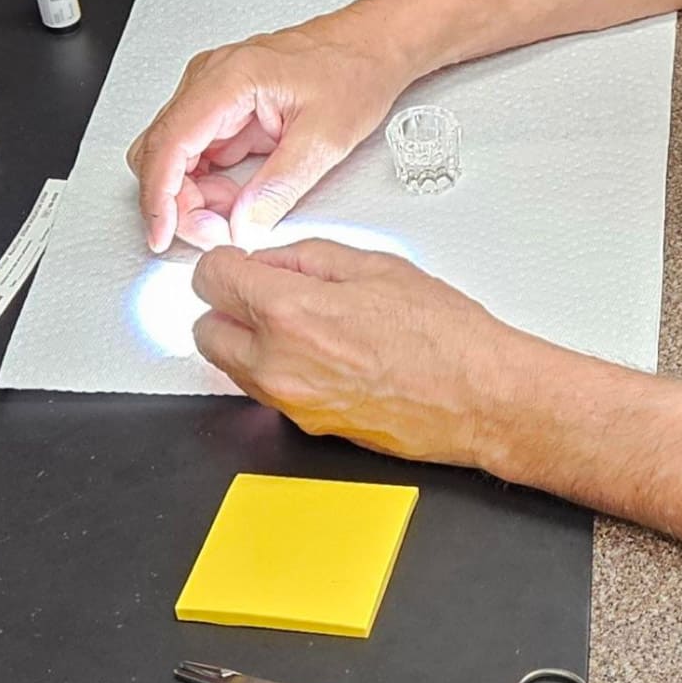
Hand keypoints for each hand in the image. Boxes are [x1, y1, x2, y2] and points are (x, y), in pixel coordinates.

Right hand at [127, 17, 411, 253]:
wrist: (373, 47)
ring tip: (238, 211)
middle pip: (162, 153)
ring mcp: (214, 93)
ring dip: (196, 194)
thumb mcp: (326, 139)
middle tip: (215, 231)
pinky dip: (210, 183)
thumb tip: (242, 225)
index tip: (162, 234)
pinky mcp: (226, 109)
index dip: (158, 197)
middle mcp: (211, 80)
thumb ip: (280, 187)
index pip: (168, 145)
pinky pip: (199, 154)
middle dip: (179, 201)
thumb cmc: (356, 71)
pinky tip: (238, 197)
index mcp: (229, 79)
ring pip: (176, 157)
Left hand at [191, 240, 521, 465]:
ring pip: (228, 364)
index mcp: (292, 312)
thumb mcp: (379, 266)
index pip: (210, 280)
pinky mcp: (304, 425)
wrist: (478, 396)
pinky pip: (263, 390)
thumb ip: (310, 257)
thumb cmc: (446, 336)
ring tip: (304, 321)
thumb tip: (273, 260)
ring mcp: (288, 401)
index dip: (224, 262)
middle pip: (203, 329)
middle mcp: (278, 363)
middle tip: (267, 290)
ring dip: (248, 339)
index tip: (239, 261)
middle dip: (228, 305)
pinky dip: (275, 368)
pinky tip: (321, 351)